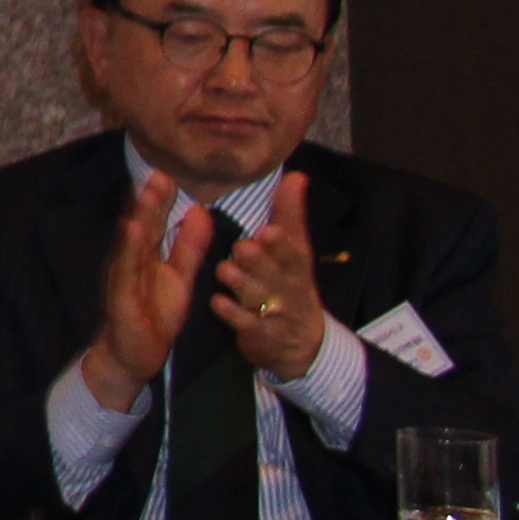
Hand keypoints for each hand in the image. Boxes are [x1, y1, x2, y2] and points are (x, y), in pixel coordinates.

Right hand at [83, 165, 206, 406]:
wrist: (134, 355)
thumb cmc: (154, 314)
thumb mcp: (179, 276)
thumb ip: (188, 246)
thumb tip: (198, 211)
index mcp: (147, 257)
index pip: (155, 224)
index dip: (162, 200)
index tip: (169, 174)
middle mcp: (131, 263)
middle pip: (142, 228)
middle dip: (150, 202)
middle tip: (159, 174)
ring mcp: (123, 279)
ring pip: (132, 246)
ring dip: (139, 219)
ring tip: (146, 195)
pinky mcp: (122, 298)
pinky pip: (127, 273)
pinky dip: (129, 251)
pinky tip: (133, 232)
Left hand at [210, 172, 326, 382]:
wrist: (301, 343)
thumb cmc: (290, 284)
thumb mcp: (296, 251)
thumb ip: (290, 215)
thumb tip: (296, 175)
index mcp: (295, 266)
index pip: (293, 253)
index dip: (282, 243)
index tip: (269, 230)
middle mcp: (288, 289)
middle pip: (276, 275)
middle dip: (261, 262)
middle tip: (243, 247)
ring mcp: (275, 314)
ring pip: (258, 298)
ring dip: (242, 284)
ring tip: (225, 270)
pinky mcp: (260, 335)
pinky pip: (246, 325)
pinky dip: (233, 314)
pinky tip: (217, 303)